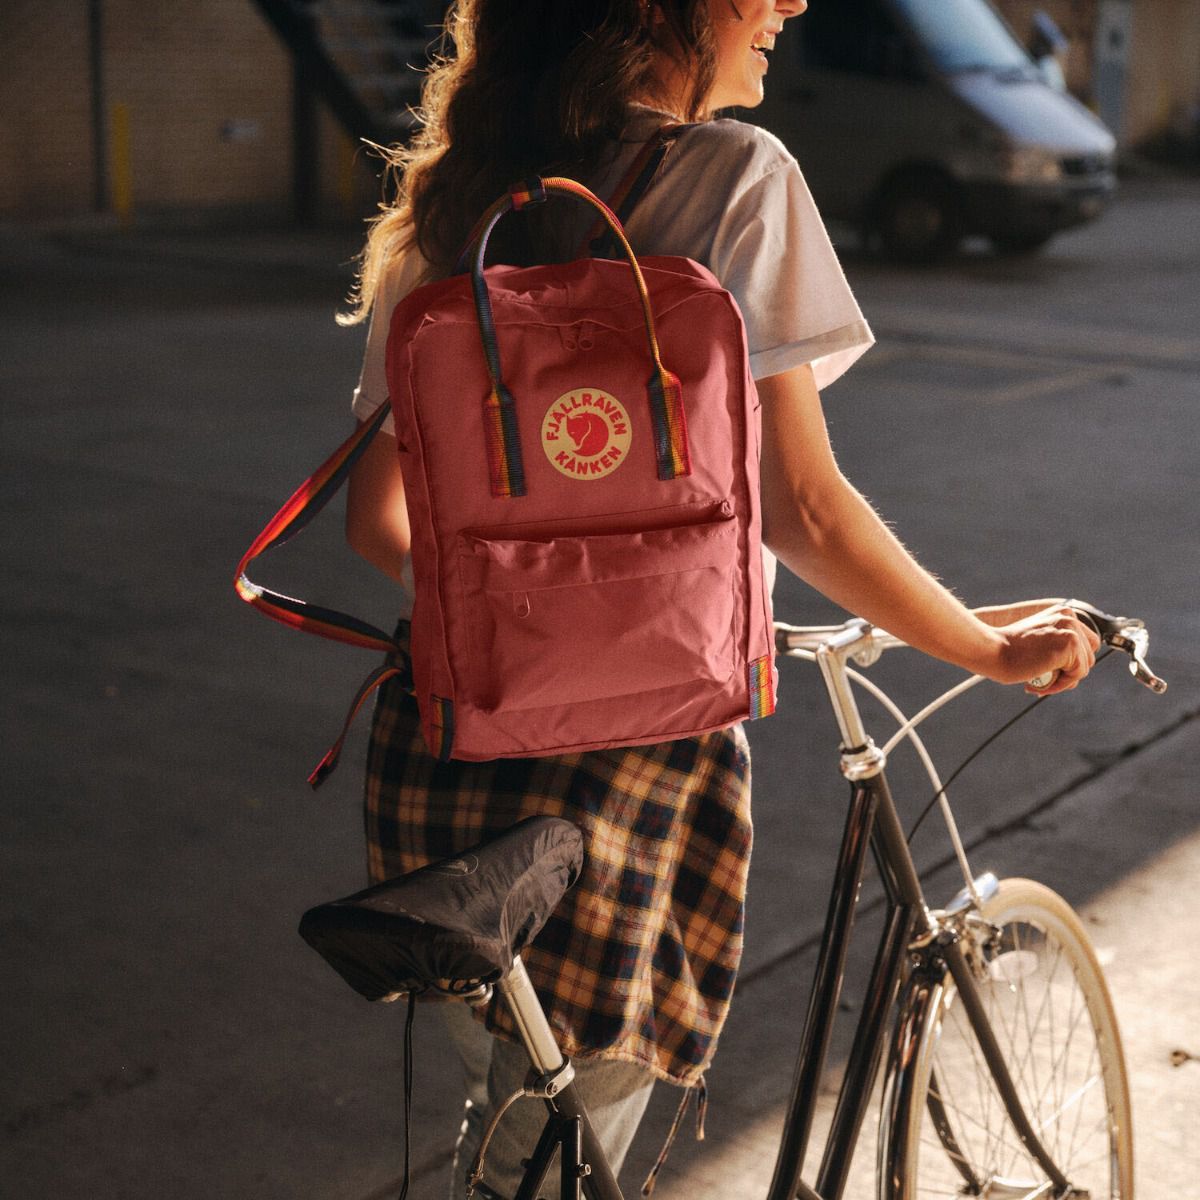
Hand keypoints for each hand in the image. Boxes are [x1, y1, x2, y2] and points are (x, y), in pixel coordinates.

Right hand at [976, 603, 1100, 693]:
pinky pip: (1077, 675)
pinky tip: (1041, 683)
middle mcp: (1070, 617)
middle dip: (1069, 672)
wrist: (992, 649)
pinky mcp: (1070, 645)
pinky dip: (1061, 684)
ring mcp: (1072, 630)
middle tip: (1044, 680)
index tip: (1050, 671)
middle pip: (1088, 655)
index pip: (1085, 643)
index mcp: (1062, 613)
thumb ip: (1056, 645)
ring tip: (1040, 683)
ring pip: (1084, 667)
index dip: (1071, 662)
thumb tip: (1078, 670)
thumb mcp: (1037, 640)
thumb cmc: (1006, 649)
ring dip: (1064, 680)